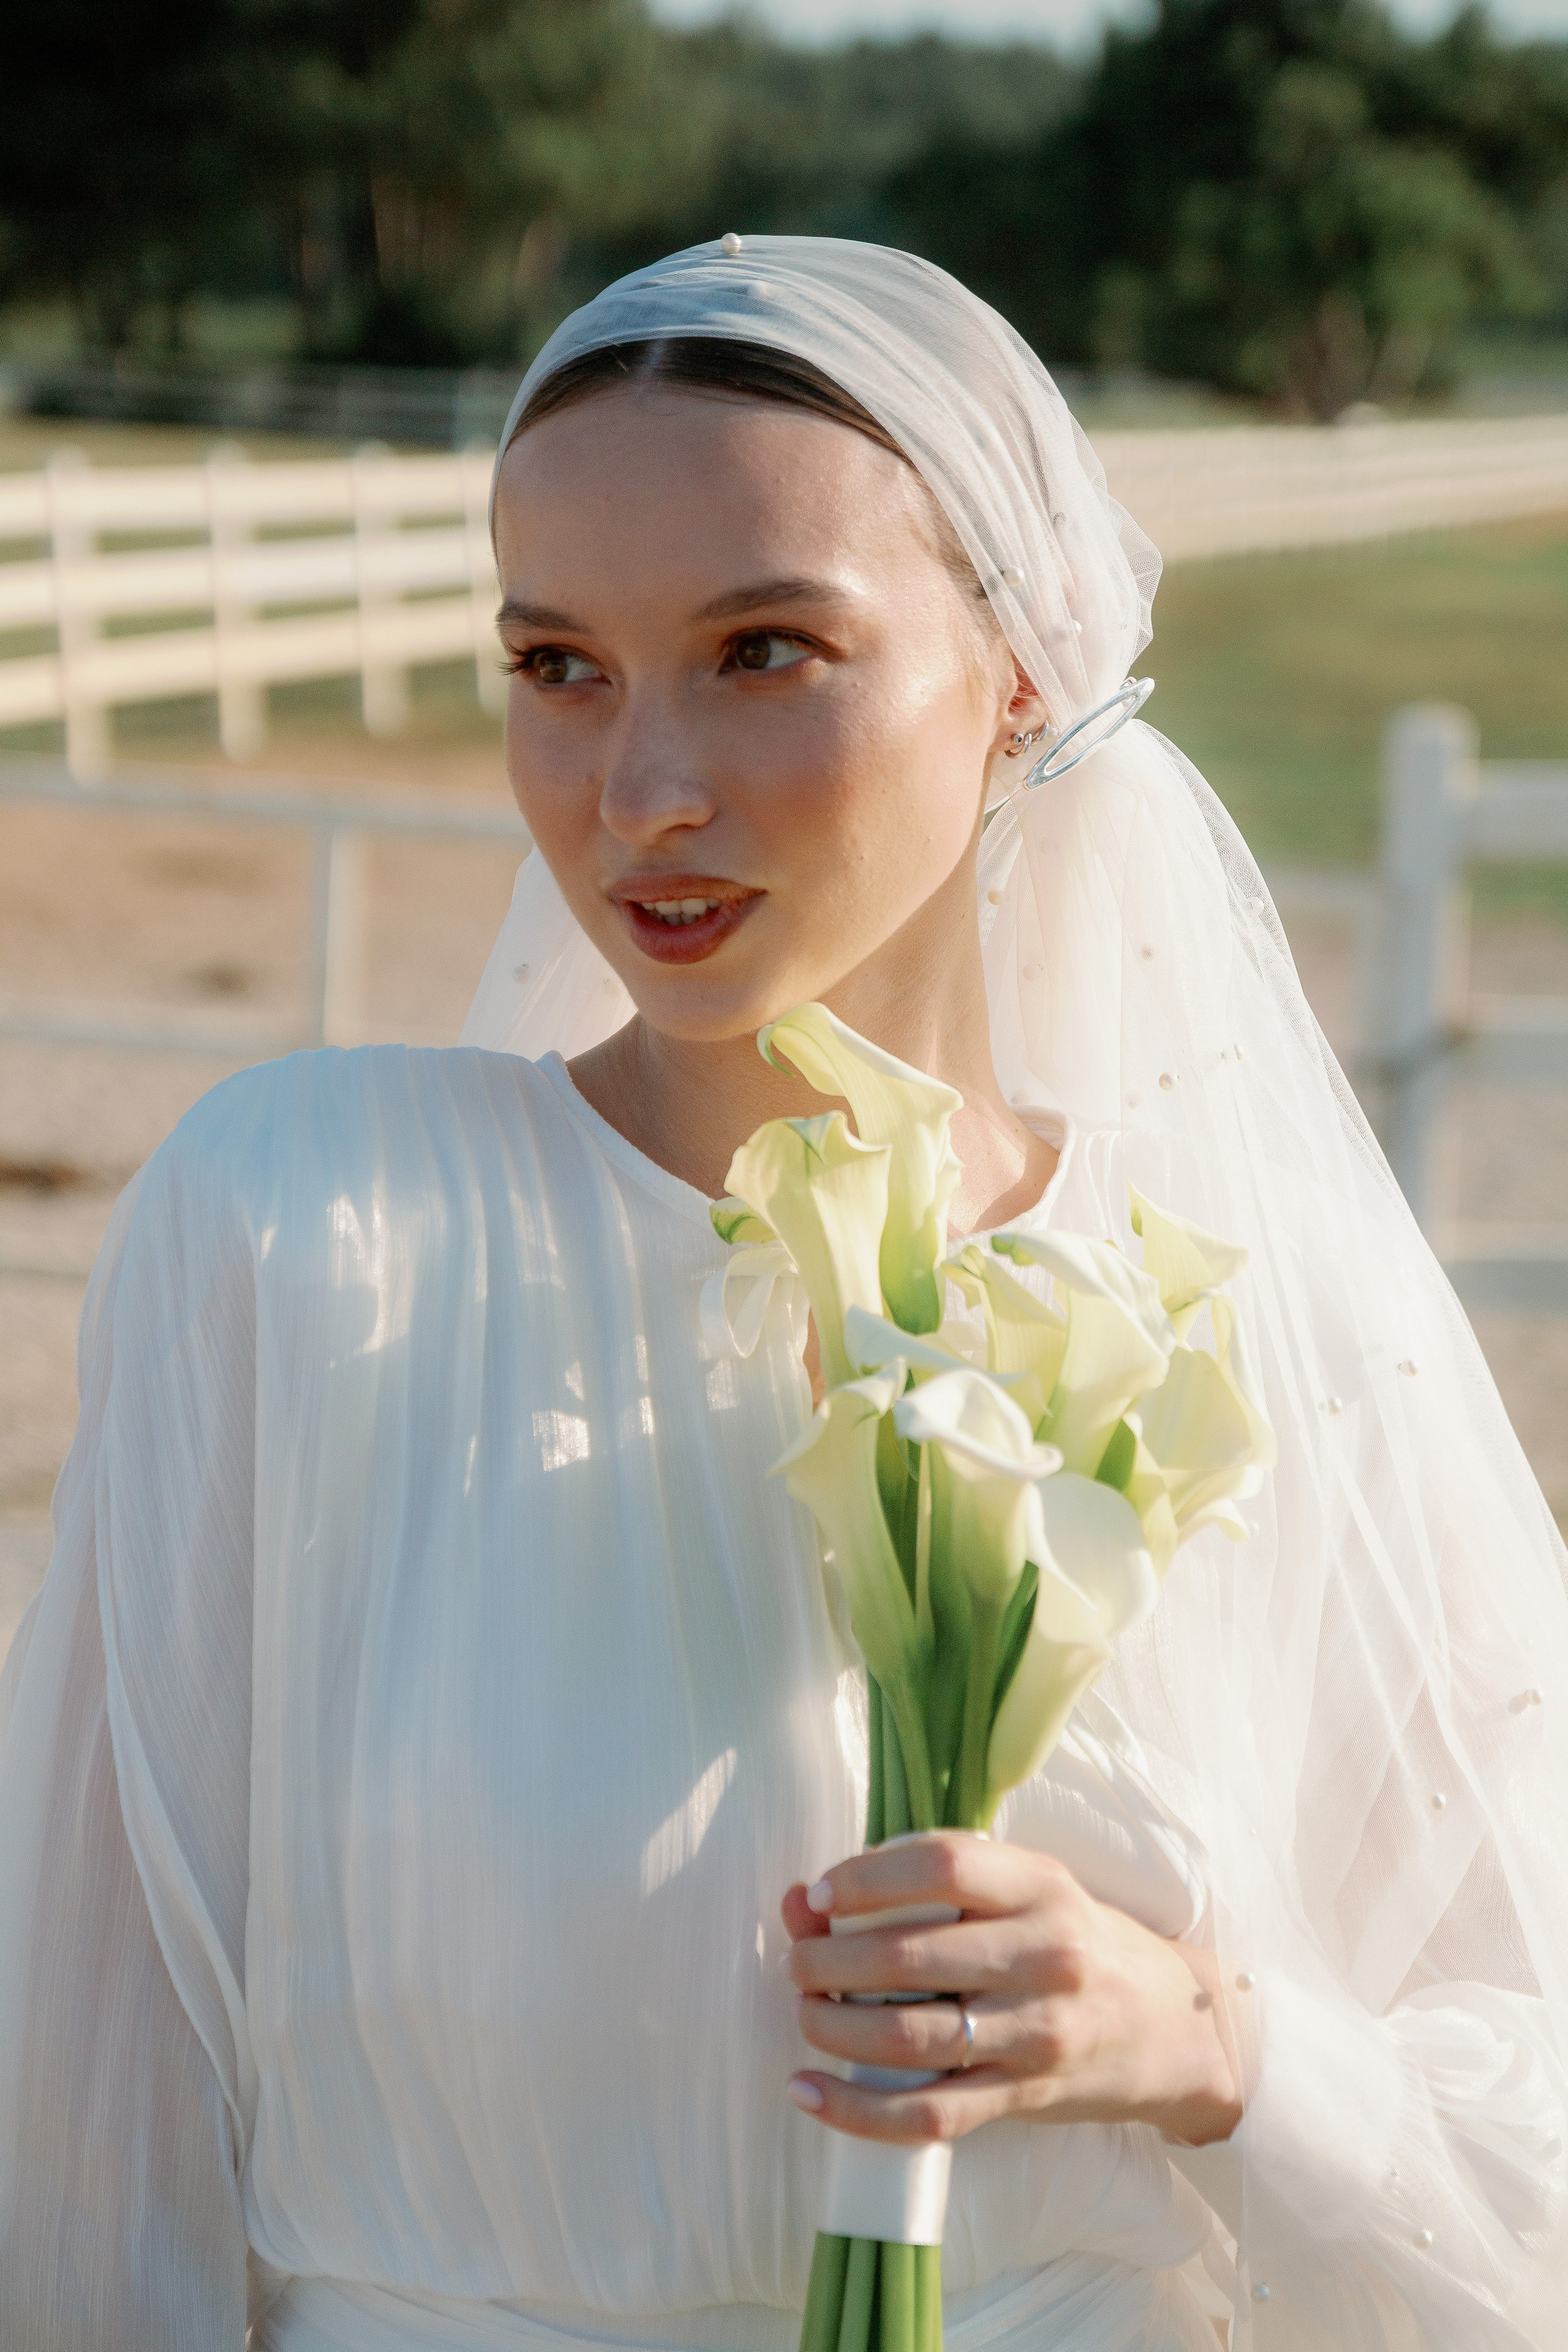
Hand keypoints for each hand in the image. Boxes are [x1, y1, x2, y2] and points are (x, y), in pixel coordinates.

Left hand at [781, 1831, 1241, 2149]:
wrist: (1169, 2027)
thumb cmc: (1075, 1943)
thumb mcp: (1021, 1893)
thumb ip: (921, 1886)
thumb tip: (801, 1900)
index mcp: (1040, 1885)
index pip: (941, 1864)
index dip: (864, 1878)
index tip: (818, 1894)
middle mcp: (1043, 1954)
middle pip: (910, 1956)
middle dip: (829, 1962)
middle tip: (800, 1965)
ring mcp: (1036, 2032)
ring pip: (910, 2038)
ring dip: (834, 2030)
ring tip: (806, 2016)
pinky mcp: (1026, 2096)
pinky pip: (929, 2112)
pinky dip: (857, 2110)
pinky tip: (809, 2091)